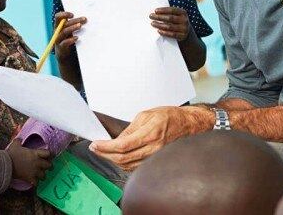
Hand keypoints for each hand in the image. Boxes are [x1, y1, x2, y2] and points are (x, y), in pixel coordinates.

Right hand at [6, 139, 51, 184]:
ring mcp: (34, 171)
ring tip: (39, 175)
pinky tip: (33, 182)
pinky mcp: (30, 178)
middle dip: (48, 166)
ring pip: (44, 175)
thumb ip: (19, 141)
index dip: (49, 154)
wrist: (6, 165)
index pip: (48, 153)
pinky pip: (36, 183)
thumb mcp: (15, 145)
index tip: (49, 156)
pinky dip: (35, 183)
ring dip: (42, 175)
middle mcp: (37, 163)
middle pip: (49, 165)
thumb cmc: (11, 154)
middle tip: (46, 166)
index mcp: (35, 154)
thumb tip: (19, 139)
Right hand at [53, 11, 86, 58]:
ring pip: (64, 32)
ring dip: (72, 28)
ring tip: (80, 26)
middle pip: (64, 23)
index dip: (64, 14)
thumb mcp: (69, 30)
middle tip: (84, 19)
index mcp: (58, 25)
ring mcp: (58, 39)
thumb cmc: (67, 38)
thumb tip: (84, 19)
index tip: (73, 15)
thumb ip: (73, 24)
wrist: (63, 53)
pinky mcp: (61, 47)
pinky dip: (71, 40)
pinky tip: (77, 38)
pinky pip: (64, 42)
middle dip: (75, 20)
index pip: (58, 17)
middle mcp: (57, 31)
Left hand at [89, 105, 211, 170]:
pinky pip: (135, 167)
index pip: (123, 145)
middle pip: (123, 158)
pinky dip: (123, 163)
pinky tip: (116, 157)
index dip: (106, 147)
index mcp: (151, 133)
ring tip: (103, 152)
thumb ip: (130, 127)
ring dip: (112, 160)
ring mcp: (155, 157)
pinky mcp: (155, 161)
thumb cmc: (170, 117)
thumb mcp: (147, 114)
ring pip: (128, 165)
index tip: (96, 144)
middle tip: (95, 148)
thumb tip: (116, 139)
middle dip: (105, 154)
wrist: (188, 125)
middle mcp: (154, 148)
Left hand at [150, 7, 189, 40]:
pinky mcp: (182, 36)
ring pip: (170, 27)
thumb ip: (169, 13)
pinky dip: (164, 33)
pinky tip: (158, 31)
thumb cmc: (177, 22)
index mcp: (183, 12)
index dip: (164, 10)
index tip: (155, 11)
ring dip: (160, 25)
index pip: (172, 10)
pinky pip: (172, 34)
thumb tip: (156, 12)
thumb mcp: (176, 15)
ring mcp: (184, 28)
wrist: (186, 32)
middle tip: (151, 16)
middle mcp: (184, 20)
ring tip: (153, 23)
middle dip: (159, 17)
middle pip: (170, 18)